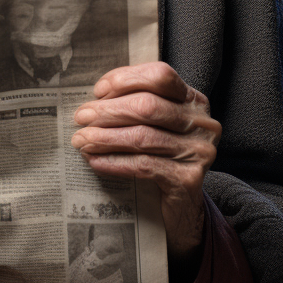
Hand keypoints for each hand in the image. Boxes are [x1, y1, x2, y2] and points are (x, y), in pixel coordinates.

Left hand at [71, 62, 220, 268]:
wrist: (183, 207)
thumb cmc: (161, 156)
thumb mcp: (155, 125)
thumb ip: (136, 104)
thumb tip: (97, 96)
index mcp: (193, 100)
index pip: (160, 75)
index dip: (126, 79)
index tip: (98, 91)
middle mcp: (202, 122)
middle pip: (148, 106)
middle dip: (108, 110)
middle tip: (80, 117)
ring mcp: (199, 151)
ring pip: (143, 137)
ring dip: (105, 137)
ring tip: (81, 140)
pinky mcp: (189, 179)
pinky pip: (144, 165)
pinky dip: (114, 161)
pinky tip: (94, 160)